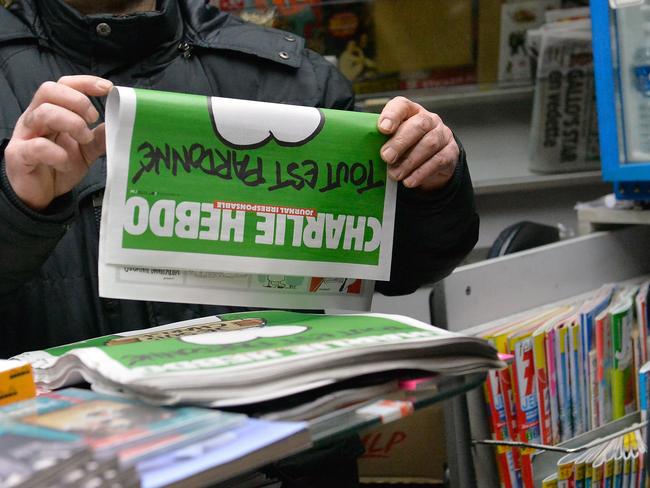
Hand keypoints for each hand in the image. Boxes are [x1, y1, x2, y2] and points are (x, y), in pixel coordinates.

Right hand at [4, 75, 112, 210]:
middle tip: (93, 119)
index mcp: (51, 112)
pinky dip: (57, 154)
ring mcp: (25, 135)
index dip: (84, 82)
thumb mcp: (86, 151)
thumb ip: (99, 138)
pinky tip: (66, 163)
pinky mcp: (19, 155)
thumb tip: (118, 125)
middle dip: (77, 100)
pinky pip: (37, 146)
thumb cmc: (59, 166)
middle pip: (50, 90)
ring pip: (44, 113)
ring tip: (84, 139)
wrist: (40, 195)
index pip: (63, 85)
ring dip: (71, 123)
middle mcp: (35, 118)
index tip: (107, 88)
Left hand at [378, 96, 458, 191]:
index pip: (402, 106)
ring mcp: (443, 134)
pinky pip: (438, 161)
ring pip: (429, 144)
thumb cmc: (406, 147)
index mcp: (411, 111)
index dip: (392, 115)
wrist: (432, 162)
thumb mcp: (393, 140)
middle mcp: (429, 119)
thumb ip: (382, 141)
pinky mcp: (451, 152)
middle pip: (418, 125)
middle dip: (400, 142)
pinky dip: (421, 173)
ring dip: (409, 161)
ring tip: (394, 175)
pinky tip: (409, 181)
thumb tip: (365, 151)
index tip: (382, 128)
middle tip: (386, 157)